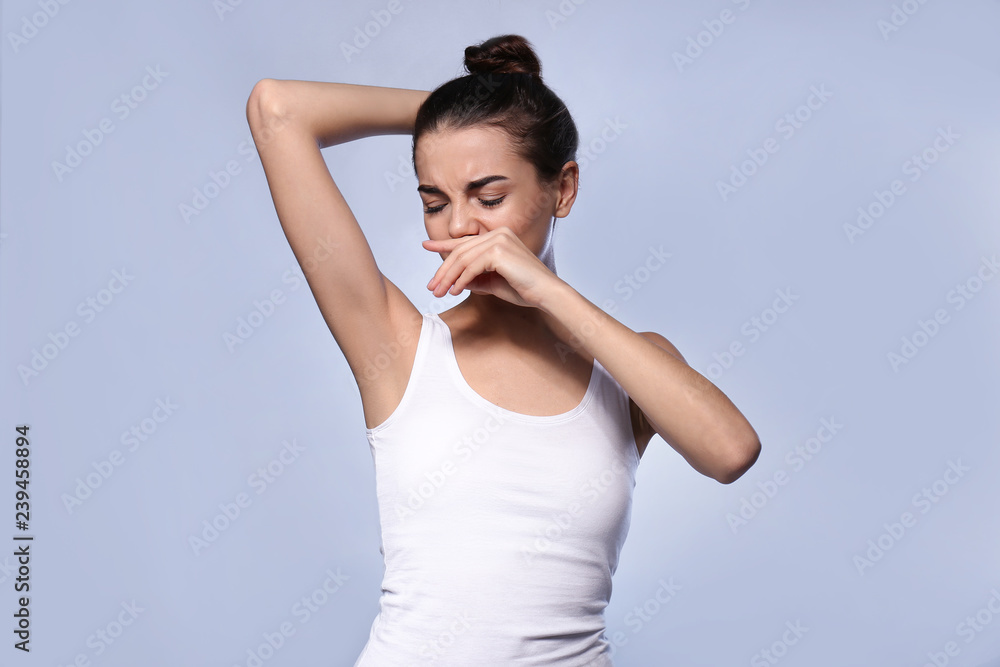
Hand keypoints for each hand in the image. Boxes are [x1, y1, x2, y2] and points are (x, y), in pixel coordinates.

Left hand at [422, 228, 561, 308]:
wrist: (546, 293)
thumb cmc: (524, 289)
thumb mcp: (493, 282)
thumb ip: (475, 278)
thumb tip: (455, 281)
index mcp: (498, 236)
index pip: (465, 241)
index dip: (443, 244)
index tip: (426, 245)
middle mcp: (498, 233)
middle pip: (460, 251)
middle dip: (443, 270)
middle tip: (432, 287)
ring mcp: (499, 239)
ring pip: (462, 259)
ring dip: (448, 278)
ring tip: (439, 292)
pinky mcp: (499, 251)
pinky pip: (471, 267)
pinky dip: (460, 281)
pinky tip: (455, 292)